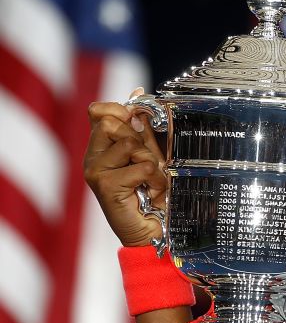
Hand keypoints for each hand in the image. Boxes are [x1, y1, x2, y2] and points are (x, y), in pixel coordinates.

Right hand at [83, 88, 167, 247]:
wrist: (152, 230)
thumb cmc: (150, 194)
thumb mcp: (149, 154)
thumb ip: (142, 127)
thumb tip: (138, 92)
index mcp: (101, 147)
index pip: (98, 111)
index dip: (120, 109)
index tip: (138, 120)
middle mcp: (92, 158)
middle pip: (110, 122)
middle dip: (138, 138)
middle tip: (146, 161)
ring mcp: (95, 171)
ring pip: (129, 143)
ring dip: (150, 161)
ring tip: (150, 179)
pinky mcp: (104, 185)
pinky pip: (141, 167)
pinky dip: (155, 179)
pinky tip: (151, 191)